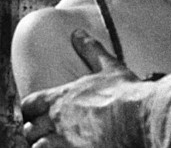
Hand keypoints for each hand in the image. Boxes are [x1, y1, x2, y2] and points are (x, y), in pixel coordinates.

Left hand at [21, 30, 147, 147]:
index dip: (31, 110)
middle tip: (48, 132)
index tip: (36, 113)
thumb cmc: (126, 93)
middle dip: (36, 130)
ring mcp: (63, 140)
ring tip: (56, 143)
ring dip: (43, 144)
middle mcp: (56, 119)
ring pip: (37, 145)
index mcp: (61, 96)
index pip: (29, 104)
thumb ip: (90, 50)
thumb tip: (78, 33)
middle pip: (30, 128)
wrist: (141, 118)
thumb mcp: (109, 67)